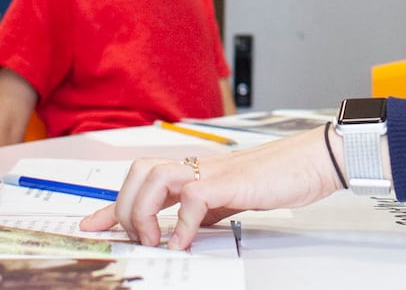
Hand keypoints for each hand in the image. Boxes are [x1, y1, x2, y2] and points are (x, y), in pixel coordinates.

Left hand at [79, 127, 343, 248]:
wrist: (314, 161)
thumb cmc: (280, 176)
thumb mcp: (231, 200)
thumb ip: (203, 212)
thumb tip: (180, 234)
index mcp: (195, 169)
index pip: (143, 181)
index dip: (113, 205)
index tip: (92, 225)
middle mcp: (197, 166)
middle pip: (139, 171)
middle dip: (126, 208)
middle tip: (138, 240)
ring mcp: (211, 171)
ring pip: (154, 177)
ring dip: (146, 213)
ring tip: (155, 241)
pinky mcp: (229, 181)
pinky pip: (191, 199)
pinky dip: (180, 225)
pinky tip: (183, 243)